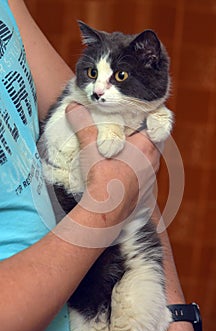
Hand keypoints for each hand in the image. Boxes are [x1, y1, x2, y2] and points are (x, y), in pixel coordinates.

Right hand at [66, 103, 159, 222]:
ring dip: (139, 154)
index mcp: (145, 147)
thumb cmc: (101, 179)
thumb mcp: (90, 148)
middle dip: (140, 136)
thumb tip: (73, 106)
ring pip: (149, 159)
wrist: (105, 213)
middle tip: (126, 132)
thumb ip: (83, 125)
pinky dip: (138, 171)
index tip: (134, 116)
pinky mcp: (146, 192)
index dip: (145, 118)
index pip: (153, 124)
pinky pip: (146, 175)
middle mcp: (153, 161)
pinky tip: (123, 172)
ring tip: (124, 152)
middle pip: (151, 141)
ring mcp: (151, 178)